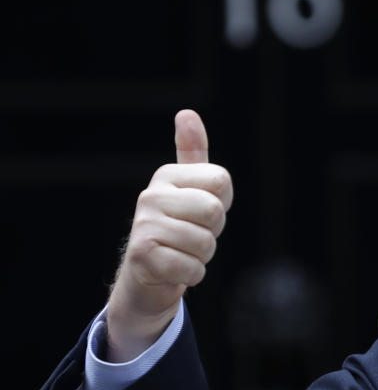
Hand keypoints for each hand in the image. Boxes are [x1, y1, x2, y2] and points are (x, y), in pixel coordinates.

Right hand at [105, 110, 233, 361]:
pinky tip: (175, 269)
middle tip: (193, 235)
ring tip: (182, 252)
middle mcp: (151, 196)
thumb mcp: (190, 190)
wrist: (147, 275)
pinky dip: (192, 275)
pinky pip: (192, 267)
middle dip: (213, 231)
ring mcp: (143, 226)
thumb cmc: (178, 228)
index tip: (201, 212)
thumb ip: (193, 154)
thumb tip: (187, 113)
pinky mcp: (142, 256)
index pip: (222, 180)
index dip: (222, 203)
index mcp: (166, 176)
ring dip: (202, 255)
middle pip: (215, 210)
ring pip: (206, 242)